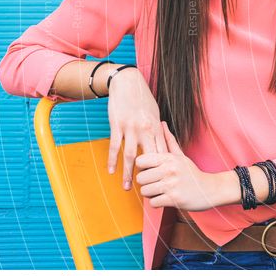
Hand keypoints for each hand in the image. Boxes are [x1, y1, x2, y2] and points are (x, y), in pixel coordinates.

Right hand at [106, 67, 165, 190]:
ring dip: (129, 173)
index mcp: (157, 128)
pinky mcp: (117, 125)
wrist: (128, 83)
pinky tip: (111, 171)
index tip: (165, 182)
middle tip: (148, 192)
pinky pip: (115, 146)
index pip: (163, 152)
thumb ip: (158, 131)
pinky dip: (113, 160)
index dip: (163, 169)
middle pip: (150, 157)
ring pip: (131, 155)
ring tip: (127, 188)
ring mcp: (131, 128)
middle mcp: (146, 129)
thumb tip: (162, 146)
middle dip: (149, 175)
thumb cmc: (143, 99)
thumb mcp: (154, 114)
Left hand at [134, 121, 218, 210]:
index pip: (140, 160)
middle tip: (156, 183)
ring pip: (145, 191)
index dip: (143, 167)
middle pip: (140, 178)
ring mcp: (172, 185)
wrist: (210, 190)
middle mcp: (170, 170)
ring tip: (161, 191)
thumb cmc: (192, 173)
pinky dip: (157, 203)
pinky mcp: (174, 199)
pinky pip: (152, 203)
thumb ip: (169, 140)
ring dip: (151, 194)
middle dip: (146, 183)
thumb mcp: (181, 156)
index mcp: (169, 158)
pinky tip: (166, 199)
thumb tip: (161, 123)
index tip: (151, 170)